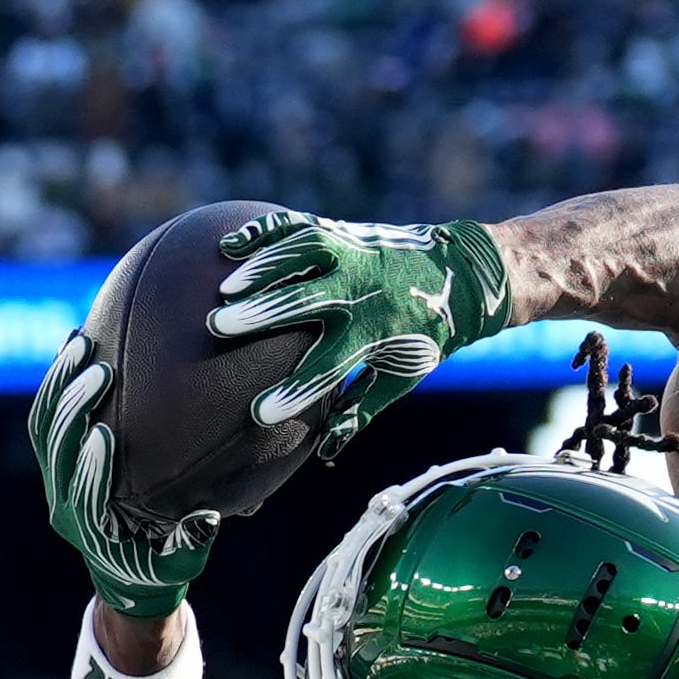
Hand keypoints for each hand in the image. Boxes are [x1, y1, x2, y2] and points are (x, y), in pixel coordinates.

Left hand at [29, 336, 219, 626]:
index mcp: (91, 528)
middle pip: (57, 450)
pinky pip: (46, 413)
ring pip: (45, 426)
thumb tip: (209, 518)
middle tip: (102, 372)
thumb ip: (193, 542)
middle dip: (75, 410)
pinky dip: (57, 378)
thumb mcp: (181, 562)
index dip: (90, 466)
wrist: (123, 569)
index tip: (105, 434)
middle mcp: (63, 501)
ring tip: (82, 343)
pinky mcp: (54, 454)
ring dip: (61, 383)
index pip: (84, 493)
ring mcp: (54, 476)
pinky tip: (75, 341)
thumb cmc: (160, 564)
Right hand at [204, 211, 513, 463]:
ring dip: (261, 267)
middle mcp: (361, 289)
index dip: (296, 391)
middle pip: (306, 301)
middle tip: (218, 328)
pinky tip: (229, 246)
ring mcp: (352, 254)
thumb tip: (325, 451)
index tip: (260, 414)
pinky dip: (263, 233)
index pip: (329, 367)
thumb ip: (361, 410)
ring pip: (302, 253)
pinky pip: (298, 226)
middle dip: (262, 314)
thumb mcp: (401, 376)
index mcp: (375, 332)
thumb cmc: (423, 335)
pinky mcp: (343, 231)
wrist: (460, 274)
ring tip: (224, 288)